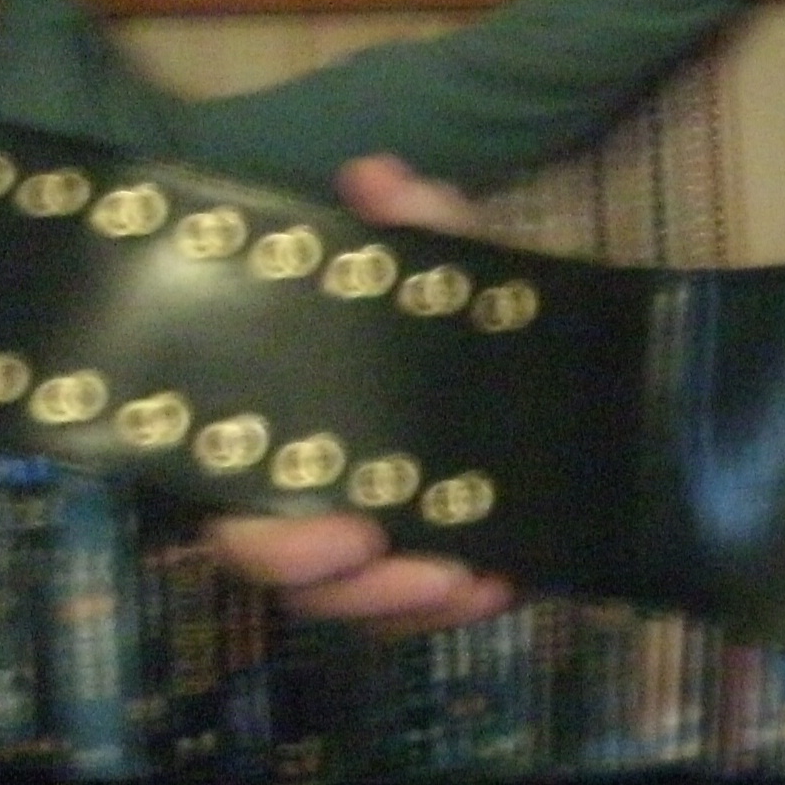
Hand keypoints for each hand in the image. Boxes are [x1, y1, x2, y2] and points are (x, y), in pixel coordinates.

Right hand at [208, 156, 520, 633]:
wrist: (543, 349)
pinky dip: (460, 607)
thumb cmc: (454, 310)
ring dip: (408, 605)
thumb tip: (380, 176)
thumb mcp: (446, 264)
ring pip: (362, 605)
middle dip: (349, 586)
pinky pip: (427, 608)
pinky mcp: (434, 560)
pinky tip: (504, 587)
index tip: (346, 527)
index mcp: (285, 432)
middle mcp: (313, 497)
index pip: (241, 514)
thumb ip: (417, 225)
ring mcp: (373, 540)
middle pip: (299, 581)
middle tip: (413, 564)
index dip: (280, 542)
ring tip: (469, 581)